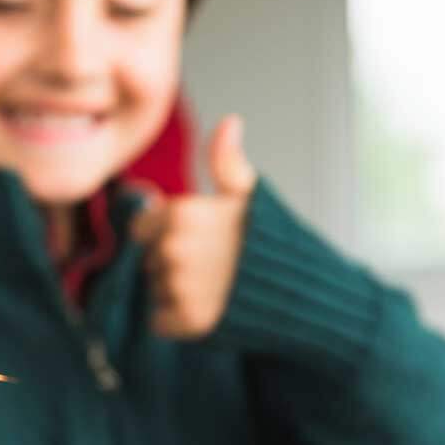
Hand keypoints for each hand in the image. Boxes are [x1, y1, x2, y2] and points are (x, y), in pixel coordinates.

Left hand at [131, 113, 256, 337]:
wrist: (302, 291)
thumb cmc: (271, 239)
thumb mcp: (250, 194)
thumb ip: (227, 162)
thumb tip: (230, 121)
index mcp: (180, 213)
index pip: (141, 229)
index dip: (165, 235)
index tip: (196, 240)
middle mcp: (173, 250)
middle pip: (148, 262)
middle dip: (170, 265)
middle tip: (211, 267)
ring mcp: (180, 287)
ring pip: (155, 292)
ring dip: (174, 294)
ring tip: (214, 288)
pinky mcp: (189, 322)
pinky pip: (162, 323)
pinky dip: (178, 322)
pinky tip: (209, 310)